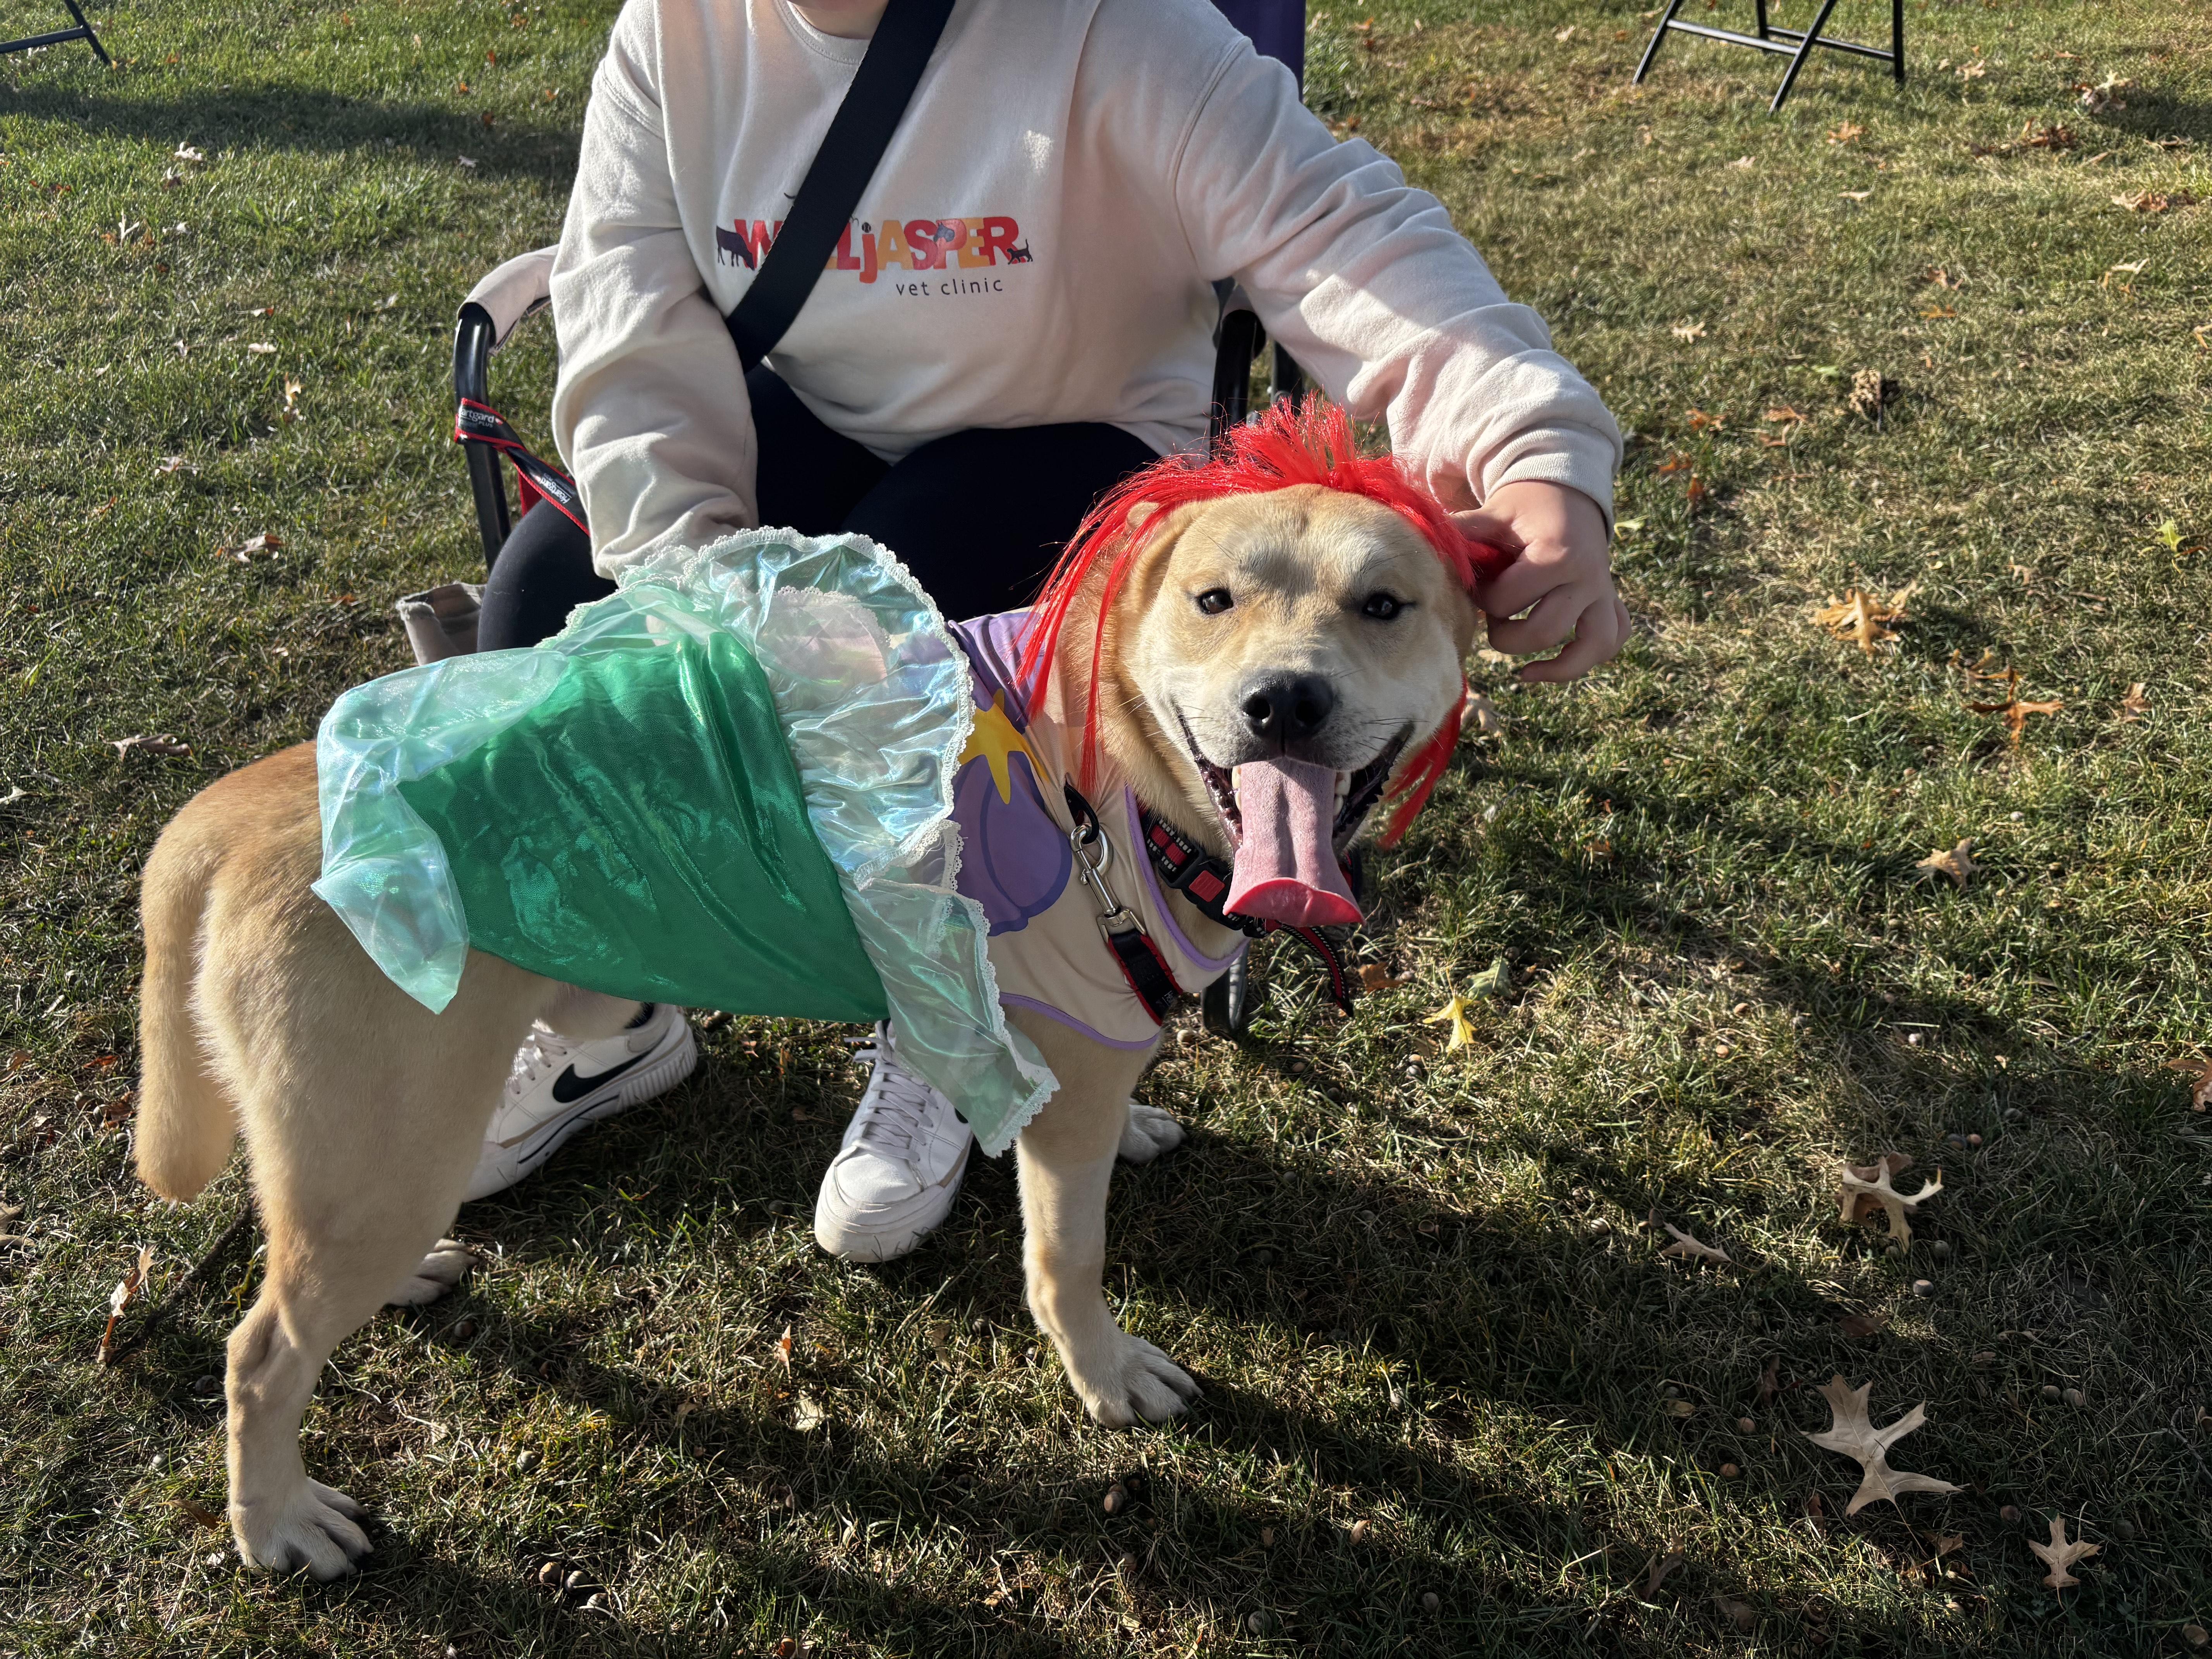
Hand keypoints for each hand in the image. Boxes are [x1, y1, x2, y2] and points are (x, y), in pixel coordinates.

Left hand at [1453, 481, 1629, 683]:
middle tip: (1493, 615)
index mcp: (1557, 555)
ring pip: (1589, 648)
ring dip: (1551, 663)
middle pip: (1543, 633)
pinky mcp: (1609, 603)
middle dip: (1507, 635)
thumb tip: (1424, 545)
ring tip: (1521, 666)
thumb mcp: (1494, 513)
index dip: (1481, 599)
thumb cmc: (1525, 507)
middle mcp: (1588, 578)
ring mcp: (1603, 593)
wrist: (1567, 494)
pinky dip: (1583, 661)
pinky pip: (1609, 642)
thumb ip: (1463, 532)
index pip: (1507, 601)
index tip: (1476, 585)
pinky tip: (1546, 669)